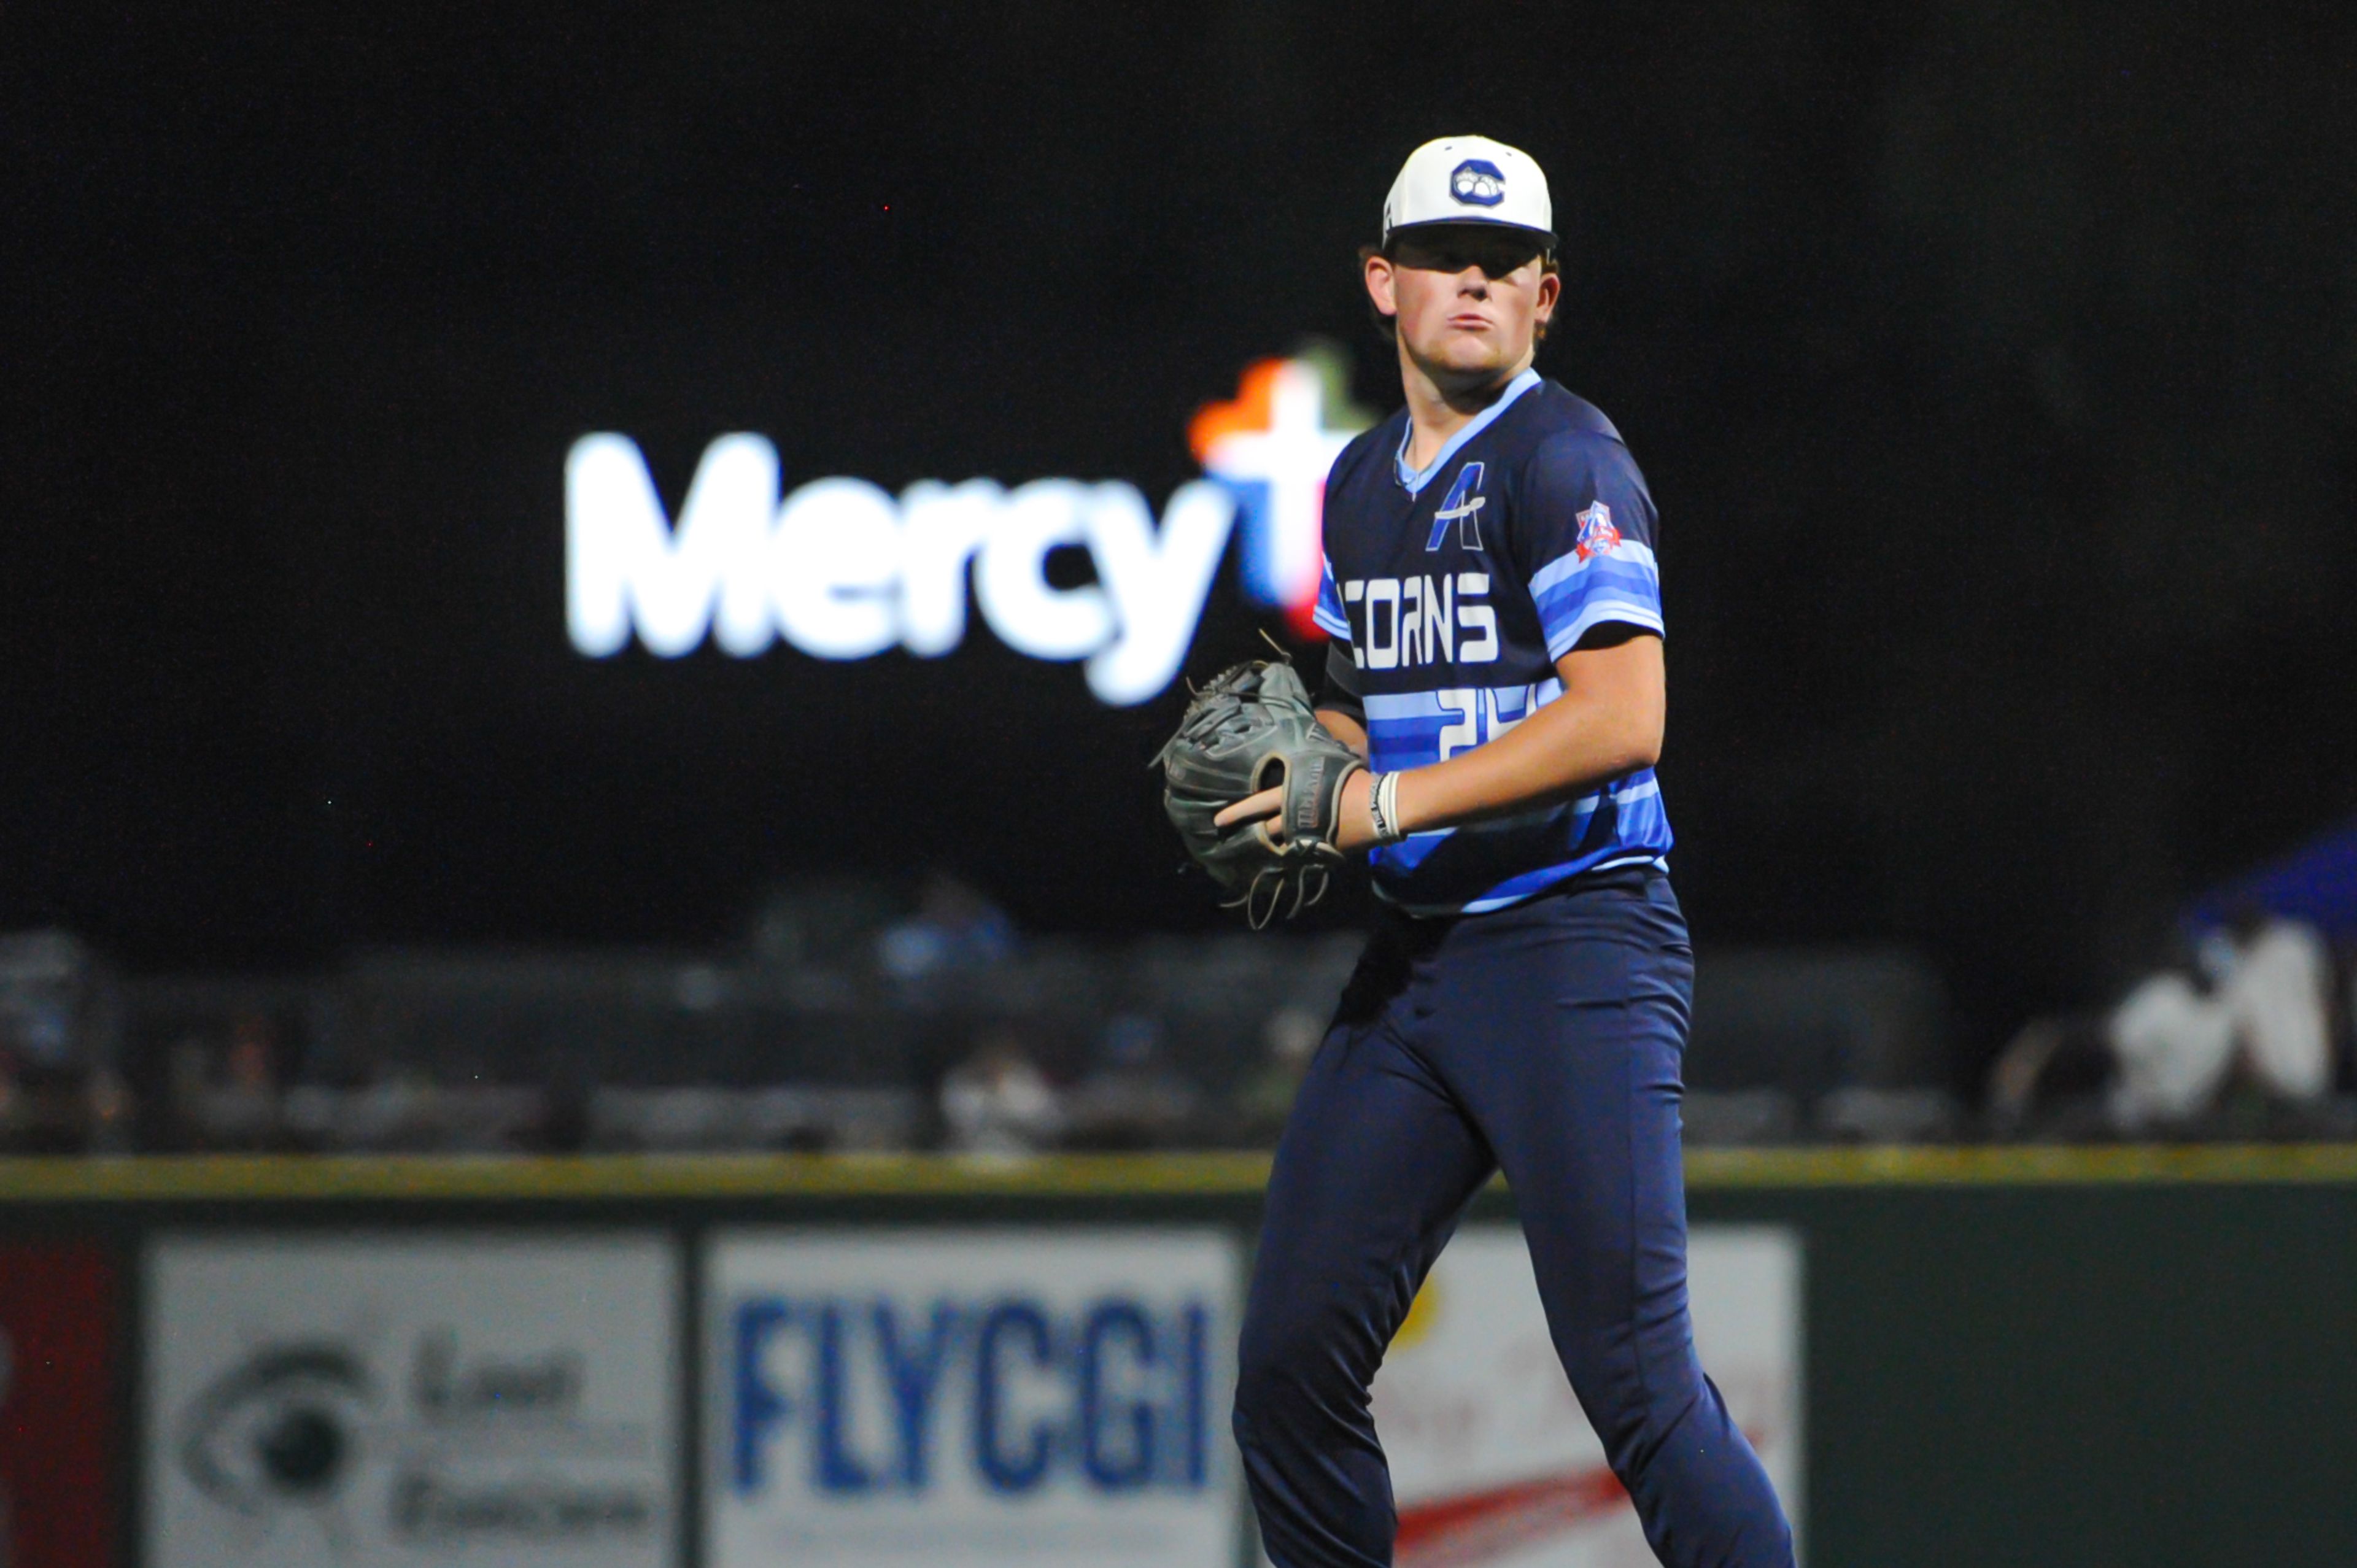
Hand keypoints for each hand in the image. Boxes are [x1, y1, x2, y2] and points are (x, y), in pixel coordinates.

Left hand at [1213, 770, 1377, 852]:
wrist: (1379, 807)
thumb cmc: (1353, 780)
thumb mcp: (1326, 763)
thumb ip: (1307, 764)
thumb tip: (1299, 751)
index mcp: (1292, 795)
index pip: (1258, 803)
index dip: (1237, 811)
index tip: (1218, 820)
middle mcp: (1295, 818)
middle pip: (1265, 828)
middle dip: (1246, 833)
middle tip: (1228, 838)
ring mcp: (1307, 837)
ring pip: (1282, 843)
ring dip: (1270, 844)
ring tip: (1256, 847)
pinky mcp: (1321, 850)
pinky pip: (1303, 852)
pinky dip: (1294, 852)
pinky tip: (1288, 855)